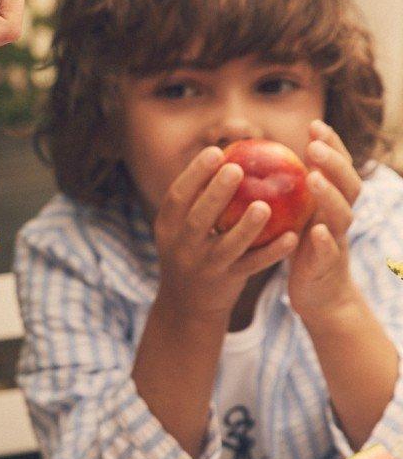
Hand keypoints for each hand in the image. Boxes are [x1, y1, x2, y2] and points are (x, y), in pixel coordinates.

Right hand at [152, 146, 298, 323]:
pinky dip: (272, 253)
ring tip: (264, 206)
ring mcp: (204, 267)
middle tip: (237, 169)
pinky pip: (253, 266)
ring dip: (246, 227)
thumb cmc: (193, 251)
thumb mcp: (181, 228)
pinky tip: (292, 237)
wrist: (187, 306)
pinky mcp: (226, 283)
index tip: (216, 152)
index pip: (177, 197)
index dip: (194, 174)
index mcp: (167, 227)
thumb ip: (197, 199)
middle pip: (198, 219)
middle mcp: (182, 247)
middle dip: (216, 194)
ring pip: (226, 246)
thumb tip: (227, 154)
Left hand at [288, 119, 361, 325]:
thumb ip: (287, 189)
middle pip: (349, 185)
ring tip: (313, 178)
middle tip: (314, 147)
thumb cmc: (301, 249)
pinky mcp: (328, 268)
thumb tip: (256, 155)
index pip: (338, 168)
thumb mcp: (295, 215)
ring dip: (330, 195)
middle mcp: (339, 218)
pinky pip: (330, 253)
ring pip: (343, 216)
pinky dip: (326, 241)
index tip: (315, 124)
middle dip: (334, 163)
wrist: (319, 296)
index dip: (332, 146)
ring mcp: (337, 242)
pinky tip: (317, 230)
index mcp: (331, 203)